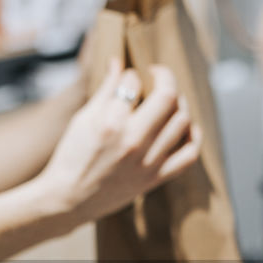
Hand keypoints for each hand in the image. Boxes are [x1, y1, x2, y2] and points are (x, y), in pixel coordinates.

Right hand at [34, 59, 201, 227]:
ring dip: (179, 103)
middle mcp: (133, 142)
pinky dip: (193, 137)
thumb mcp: (82, 119)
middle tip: (157, 76)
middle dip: (165, 77)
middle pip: (168, 97)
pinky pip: (189, 155)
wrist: (68, 200)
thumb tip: (119, 61)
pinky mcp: (155, 178)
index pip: (133, 82)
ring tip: (168, 99)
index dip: (132, 73)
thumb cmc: (71, 157)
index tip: (129, 76)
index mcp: (111, 124)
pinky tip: (187, 126)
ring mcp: (148, 162)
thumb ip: (105, 89)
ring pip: (182, 121)